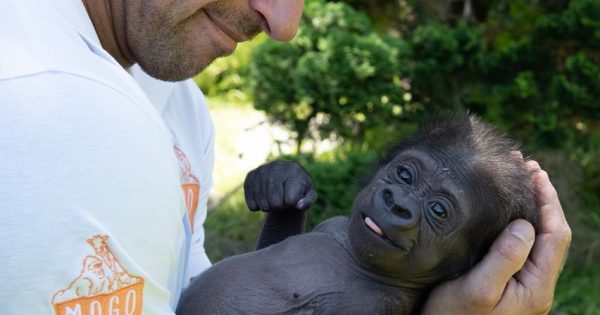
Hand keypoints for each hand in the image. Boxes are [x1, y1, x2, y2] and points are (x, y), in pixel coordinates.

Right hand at [244, 160, 317, 211]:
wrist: (284, 180)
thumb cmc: (299, 189)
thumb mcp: (309, 196)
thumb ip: (307, 202)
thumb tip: (298, 205)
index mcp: (294, 170)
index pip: (290, 199)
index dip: (291, 204)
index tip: (293, 199)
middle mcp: (276, 166)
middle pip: (275, 202)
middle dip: (280, 207)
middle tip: (282, 203)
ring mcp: (262, 169)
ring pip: (263, 203)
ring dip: (269, 207)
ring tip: (273, 201)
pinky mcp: (251, 175)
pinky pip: (251, 201)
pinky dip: (256, 207)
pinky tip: (262, 201)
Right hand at [421, 160, 570, 314]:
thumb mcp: (477, 289)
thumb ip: (505, 258)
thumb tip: (526, 224)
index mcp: (535, 287)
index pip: (554, 235)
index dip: (548, 201)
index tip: (534, 173)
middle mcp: (535, 286)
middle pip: (550, 234)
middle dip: (542, 198)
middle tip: (527, 168)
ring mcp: (523, 285)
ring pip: (538, 240)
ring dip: (532, 208)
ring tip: (520, 181)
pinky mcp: (509, 283)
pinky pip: (523, 247)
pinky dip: (519, 222)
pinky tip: (505, 211)